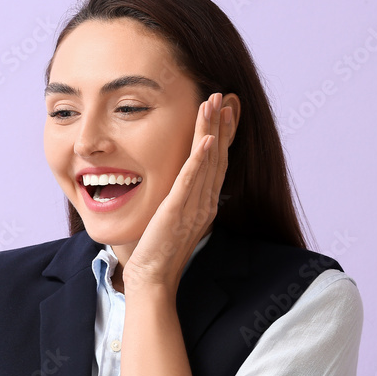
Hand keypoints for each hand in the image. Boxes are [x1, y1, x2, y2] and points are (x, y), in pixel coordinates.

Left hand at [123, 91, 236, 292]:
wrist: (151, 278)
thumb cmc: (156, 252)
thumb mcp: (172, 220)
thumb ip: (178, 201)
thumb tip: (176, 188)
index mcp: (205, 204)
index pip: (217, 163)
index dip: (223, 136)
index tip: (225, 112)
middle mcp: (205, 203)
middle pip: (218, 157)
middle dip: (221, 125)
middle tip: (224, 96)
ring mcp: (194, 207)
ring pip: (207, 162)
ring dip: (211, 130)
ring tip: (214, 104)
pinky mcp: (177, 211)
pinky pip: (191, 181)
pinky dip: (200, 159)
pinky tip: (207, 140)